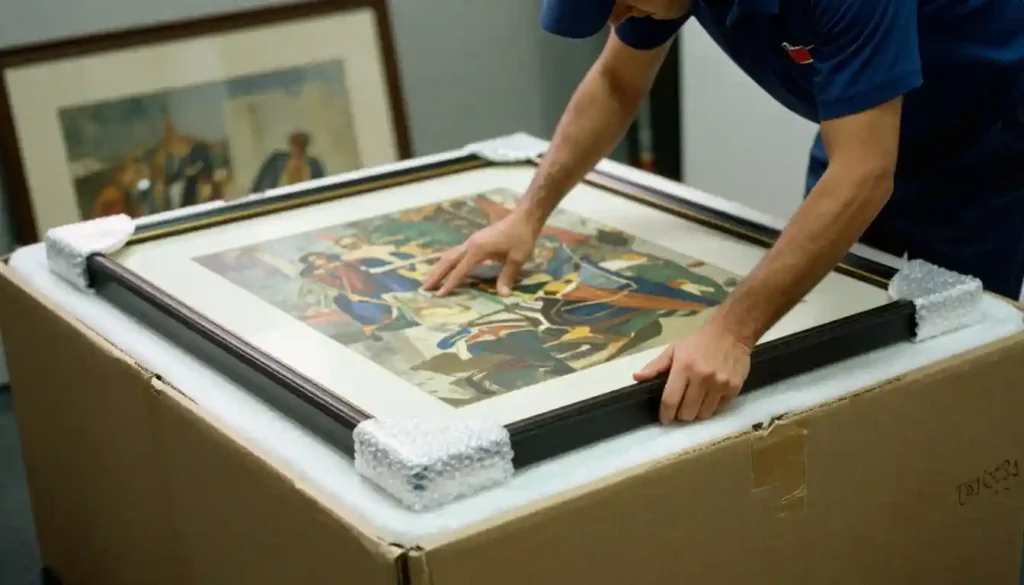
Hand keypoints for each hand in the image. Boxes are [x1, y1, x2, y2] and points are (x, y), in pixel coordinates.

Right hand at [422, 211, 539, 296]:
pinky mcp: (475, 241)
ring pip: (450, 255)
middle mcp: (470, 245)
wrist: (524, 218)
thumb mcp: (518, 258)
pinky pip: (456, 253)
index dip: (450, 283)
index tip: (439, 295)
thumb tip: (502, 295)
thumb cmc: (521, 237)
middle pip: (448, 260)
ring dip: (439, 267)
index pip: (460, 269)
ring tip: (428, 280)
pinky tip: (445, 268)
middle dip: (436, 274)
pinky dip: (448, 262)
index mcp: (478, 249)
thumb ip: (508, 276)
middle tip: (424, 288)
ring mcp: (471, 241)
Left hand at [633, 319, 751, 423]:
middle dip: (680, 415)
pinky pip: (719, 409)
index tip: (664, 419)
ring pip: (704, 414)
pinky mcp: (734, 388)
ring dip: (696, 413)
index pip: (670, 400)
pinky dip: (712, 408)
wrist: (731, 332)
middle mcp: (702, 377)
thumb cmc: (699, 342)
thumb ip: (655, 366)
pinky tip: (709, 399)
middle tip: (680, 409)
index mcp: (683, 367)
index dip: (665, 414)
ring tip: (694, 404)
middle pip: (687, 412)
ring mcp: (719, 384)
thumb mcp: (674, 349)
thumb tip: (636, 377)